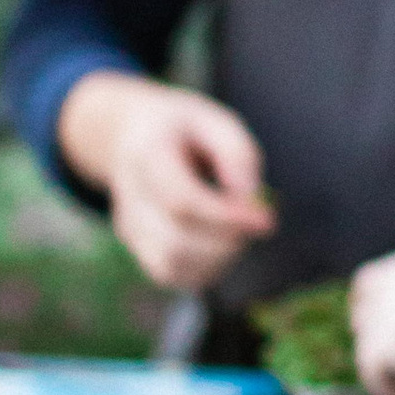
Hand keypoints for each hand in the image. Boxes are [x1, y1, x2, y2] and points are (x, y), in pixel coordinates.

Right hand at [61, 73, 274, 292]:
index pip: (181, 201)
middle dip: (228, 240)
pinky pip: (172, 274)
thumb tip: (249, 197)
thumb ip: (236, 154)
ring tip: (238, 228)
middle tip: (257, 219)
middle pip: (176, 241)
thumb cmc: (182, 128)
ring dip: (219, 258)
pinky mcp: (136, 245)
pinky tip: (221, 242)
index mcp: (146, 155)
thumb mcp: (214, 120)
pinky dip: (205, 268)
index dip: (226, 217)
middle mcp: (129, 196)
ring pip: (172, 265)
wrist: (131, 134)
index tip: (266, 219)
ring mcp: (128, 225)